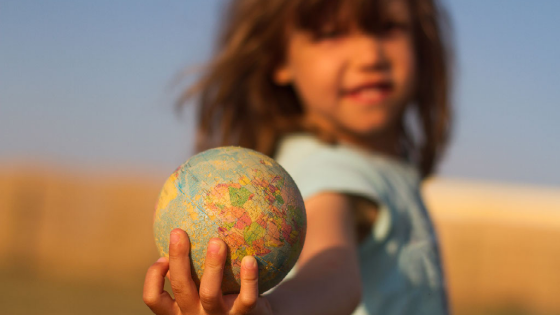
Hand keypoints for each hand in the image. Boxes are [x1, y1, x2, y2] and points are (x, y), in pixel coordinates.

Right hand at [143, 228, 273, 314]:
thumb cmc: (226, 296)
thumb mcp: (204, 287)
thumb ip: (193, 269)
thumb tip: (181, 226)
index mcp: (181, 309)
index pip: (154, 299)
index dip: (153, 278)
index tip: (162, 257)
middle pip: (181, 287)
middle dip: (179, 258)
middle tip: (179, 232)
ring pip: (209, 293)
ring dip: (212, 266)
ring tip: (216, 242)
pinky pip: (246, 298)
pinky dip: (249, 279)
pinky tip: (250, 259)